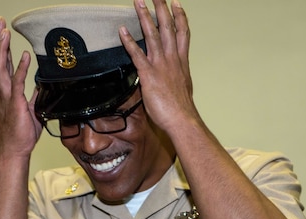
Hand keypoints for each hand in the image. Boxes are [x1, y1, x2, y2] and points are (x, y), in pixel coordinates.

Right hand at [0, 16, 41, 158]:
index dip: (3, 48)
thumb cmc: (21, 133)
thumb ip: (34, 96)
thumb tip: (39, 86)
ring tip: (3, 31)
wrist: (15, 150)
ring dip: (3, 49)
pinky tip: (25, 56)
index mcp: (6, 92)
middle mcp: (2, 91)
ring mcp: (6, 97)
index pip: (4, 65)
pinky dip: (21, 68)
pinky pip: (18, 83)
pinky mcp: (15, 104)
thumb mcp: (31, 110)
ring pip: (2, 68)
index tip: (2, 31)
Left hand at [119, 0, 198, 134]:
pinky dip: (129, 41)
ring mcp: (161, 65)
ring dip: (144, 17)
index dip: (180, 17)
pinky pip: (137, 54)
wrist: (182, 120)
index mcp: (181, 62)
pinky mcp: (149, 74)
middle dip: (162, 9)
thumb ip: (175, 79)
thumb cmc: (181, 110)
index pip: (183, 34)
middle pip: (168, 28)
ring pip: (153, 35)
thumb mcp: (182, 90)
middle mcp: (172, 59)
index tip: (176, 4)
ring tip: (138, 2)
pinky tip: (122, 30)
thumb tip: (170, 79)